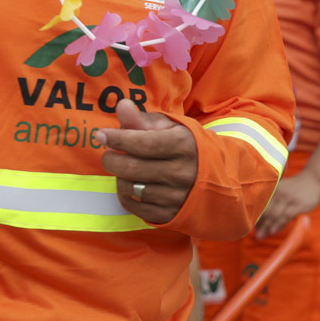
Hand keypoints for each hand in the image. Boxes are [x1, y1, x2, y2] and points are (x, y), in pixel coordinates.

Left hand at [99, 101, 197, 223]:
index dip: (117, 139)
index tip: (100, 135)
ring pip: (129, 188)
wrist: (219, 179)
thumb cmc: (186, 146)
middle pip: (131, 168)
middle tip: (110, 153)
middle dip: (111, 159)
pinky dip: (125, 195)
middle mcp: (182, 173)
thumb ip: (142, 119)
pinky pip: (134, 207)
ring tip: (125, 168)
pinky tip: (132, 184)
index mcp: (183, 146)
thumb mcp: (171, 127)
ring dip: (119, 177)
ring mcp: (177, 197)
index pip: (143, 144)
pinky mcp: (170, 215)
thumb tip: (121, 105)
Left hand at [255, 167, 319, 238]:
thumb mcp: (281, 189)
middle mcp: (278, 193)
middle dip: (260, 224)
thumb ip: (273, 200)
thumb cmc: (295, 187)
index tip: (250, 226)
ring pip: (274, 215)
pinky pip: (286, 216)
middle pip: (266, 211)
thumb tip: (263, 218)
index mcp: (272, 189)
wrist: (313, 179)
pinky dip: (279, 224)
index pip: (260, 204)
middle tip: (255, 235)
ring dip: (267, 226)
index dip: (255, 216)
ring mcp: (288, 199)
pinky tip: (273, 231)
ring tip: (261, 236)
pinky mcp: (298, 204)